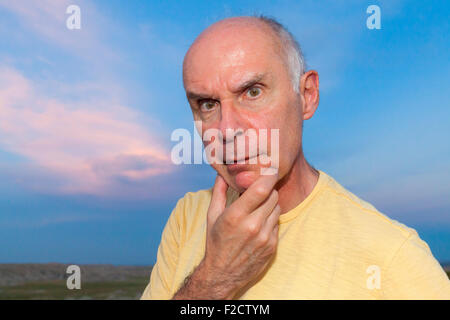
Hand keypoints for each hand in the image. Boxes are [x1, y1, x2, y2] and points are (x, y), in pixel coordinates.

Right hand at [202, 171, 280, 297]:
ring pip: (278, 208)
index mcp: (236, 216)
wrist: (222, 274)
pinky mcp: (272, 246)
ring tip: (257, 208)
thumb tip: (222, 172)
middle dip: (267, 190)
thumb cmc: (215, 241)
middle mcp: (253, 226)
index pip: (261, 189)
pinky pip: (277, 223)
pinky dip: (271, 219)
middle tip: (259, 190)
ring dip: (270, 204)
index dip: (268, 177)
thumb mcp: (212, 215)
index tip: (268, 171)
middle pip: (273, 196)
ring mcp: (265, 237)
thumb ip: (219, 191)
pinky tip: (259, 223)